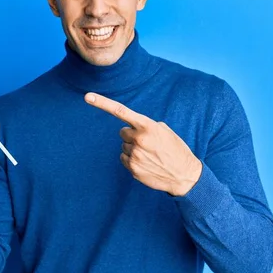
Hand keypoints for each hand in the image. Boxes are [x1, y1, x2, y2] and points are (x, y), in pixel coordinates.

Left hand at [84, 92, 201, 196]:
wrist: (184, 175)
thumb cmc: (175, 149)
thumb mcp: (164, 131)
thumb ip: (145, 126)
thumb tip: (130, 129)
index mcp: (148, 126)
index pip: (121, 112)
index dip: (102, 103)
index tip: (88, 97)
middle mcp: (139, 139)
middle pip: (123, 132)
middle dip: (132, 135)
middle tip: (148, 142)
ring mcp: (134, 155)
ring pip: (124, 146)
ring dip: (133, 148)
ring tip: (150, 154)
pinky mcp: (132, 168)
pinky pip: (124, 158)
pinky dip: (132, 160)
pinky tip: (147, 163)